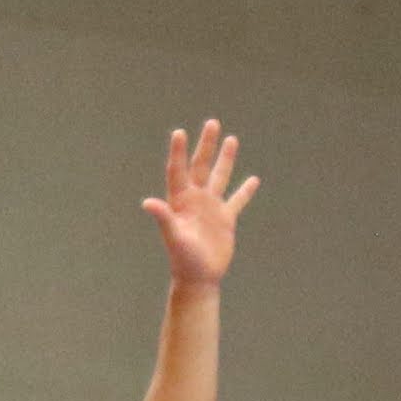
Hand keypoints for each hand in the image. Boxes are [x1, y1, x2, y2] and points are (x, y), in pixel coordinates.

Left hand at [144, 120, 258, 289]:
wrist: (198, 277)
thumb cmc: (182, 259)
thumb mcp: (173, 236)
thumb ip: (163, 217)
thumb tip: (147, 202)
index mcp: (180, 200)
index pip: (178, 170)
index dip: (179, 151)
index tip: (180, 132)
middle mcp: (195, 199)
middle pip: (201, 166)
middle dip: (207, 145)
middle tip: (212, 123)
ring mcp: (211, 207)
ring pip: (220, 177)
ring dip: (226, 159)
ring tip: (232, 139)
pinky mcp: (226, 219)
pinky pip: (237, 200)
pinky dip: (245, 191)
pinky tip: (253, 179)